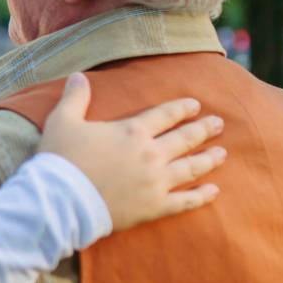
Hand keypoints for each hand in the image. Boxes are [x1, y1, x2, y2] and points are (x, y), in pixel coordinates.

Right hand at [38, 73, 225, 231]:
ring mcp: (156, 182)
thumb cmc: (61, 159)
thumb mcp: (62, 121)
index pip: (165, 115)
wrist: (61, 200)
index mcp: (132, 131)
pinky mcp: (154, 207)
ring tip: (222, 154)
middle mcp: (151, 154)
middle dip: (204, 129)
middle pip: (185, 139)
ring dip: (209, 159)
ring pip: (191, 168)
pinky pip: (185, 201)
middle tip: (218, 124)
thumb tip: (77, 75)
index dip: (181, 108)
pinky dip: (201, 196)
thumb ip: (75, 98)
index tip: (195, 105)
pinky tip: (214, 192)